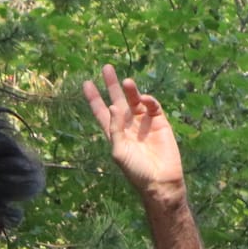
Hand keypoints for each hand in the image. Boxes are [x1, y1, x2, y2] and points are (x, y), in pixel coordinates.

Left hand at [81, 63, 185, 197]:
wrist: (160, 180)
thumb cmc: (136, 171)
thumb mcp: (119, 152)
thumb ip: (115, 129)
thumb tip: (113, 106)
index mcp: (115, 133)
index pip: (101, 112)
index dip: (94, 98)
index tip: (87, 83)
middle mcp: (128, 125)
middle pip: (117, 100)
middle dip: (111, 85)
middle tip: (106, 68)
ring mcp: (144, 122)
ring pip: (135, 100)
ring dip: (130, 90)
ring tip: (126, 82)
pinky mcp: (159, 122)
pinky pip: (152, 105)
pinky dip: (148, 100)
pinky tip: (144, 100)